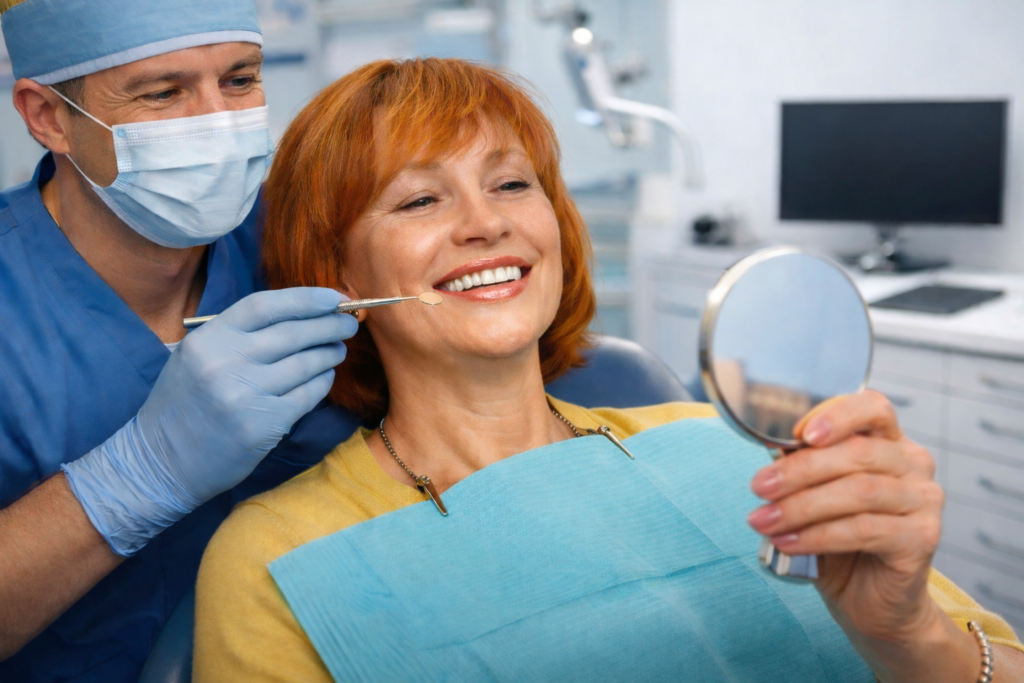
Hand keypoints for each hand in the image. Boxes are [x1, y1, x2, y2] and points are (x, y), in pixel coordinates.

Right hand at [62, 288, 356, 555]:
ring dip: (329, 353)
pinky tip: (326, 377)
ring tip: (338, 349)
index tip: (333, 297)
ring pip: (305, 364)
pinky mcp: (264, 424)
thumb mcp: (197, 356)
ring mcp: (246, 395)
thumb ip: (238, 334)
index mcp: (209, 339)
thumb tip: (297, 314)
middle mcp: (227, 362)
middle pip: (293, 333)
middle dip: (328, 326)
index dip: (305, 298)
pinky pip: (307, 395)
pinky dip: (322, 383)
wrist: (163, 460)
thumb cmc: (184, 403)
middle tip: (347, 323)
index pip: (266, 305)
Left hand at [746, 391, 943, 642]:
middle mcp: (913, 464)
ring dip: (801, 506)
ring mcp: (924, 501)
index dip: (838, 415)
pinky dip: (817, 536)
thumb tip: (771, 454)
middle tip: (759, 487)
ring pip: (858, 492)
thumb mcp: (816, 496)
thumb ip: (804, 469)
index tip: (800, 434)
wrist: (871, 599)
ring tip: (764, 521)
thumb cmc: (841, 541)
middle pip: (857, 453)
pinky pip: (864, 530)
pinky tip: (788, 542)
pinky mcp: (923, 538)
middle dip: (799, 470)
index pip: (874, 407)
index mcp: (889, 442)